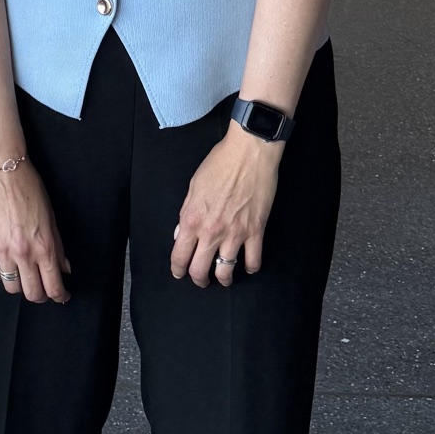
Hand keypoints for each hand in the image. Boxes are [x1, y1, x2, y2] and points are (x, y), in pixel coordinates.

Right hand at [0, 161, 70, 303]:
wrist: (4, 172)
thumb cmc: (30, 189)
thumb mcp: (52, 218)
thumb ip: (57, 246)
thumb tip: (63, 267)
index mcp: (45, 247)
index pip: (54, 286)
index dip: (59, 296)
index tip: (61, 296)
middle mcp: (24, 253)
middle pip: (32, 293)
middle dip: (40, 296)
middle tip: (43, 291)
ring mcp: (3, 250)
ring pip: (11, 287)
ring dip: (19, 286)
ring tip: (22, 277)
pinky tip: (3, 267)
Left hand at [171, 126, 280, 286]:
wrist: (248, 153)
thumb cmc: (219, 164)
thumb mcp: (193, 187)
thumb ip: (185, 213)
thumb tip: (180, 233)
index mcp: (191, 220)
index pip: (179, 256)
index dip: (178, 269)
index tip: (179, 273)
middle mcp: (211, 231)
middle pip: (200, 270)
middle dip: (198, 279)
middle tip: (200, 280)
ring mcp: (235, 233)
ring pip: (226, 271)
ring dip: (223, 279)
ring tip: (224, 278)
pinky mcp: (256, 231)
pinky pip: (253, 260)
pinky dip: (250, 267)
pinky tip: (247, 266)